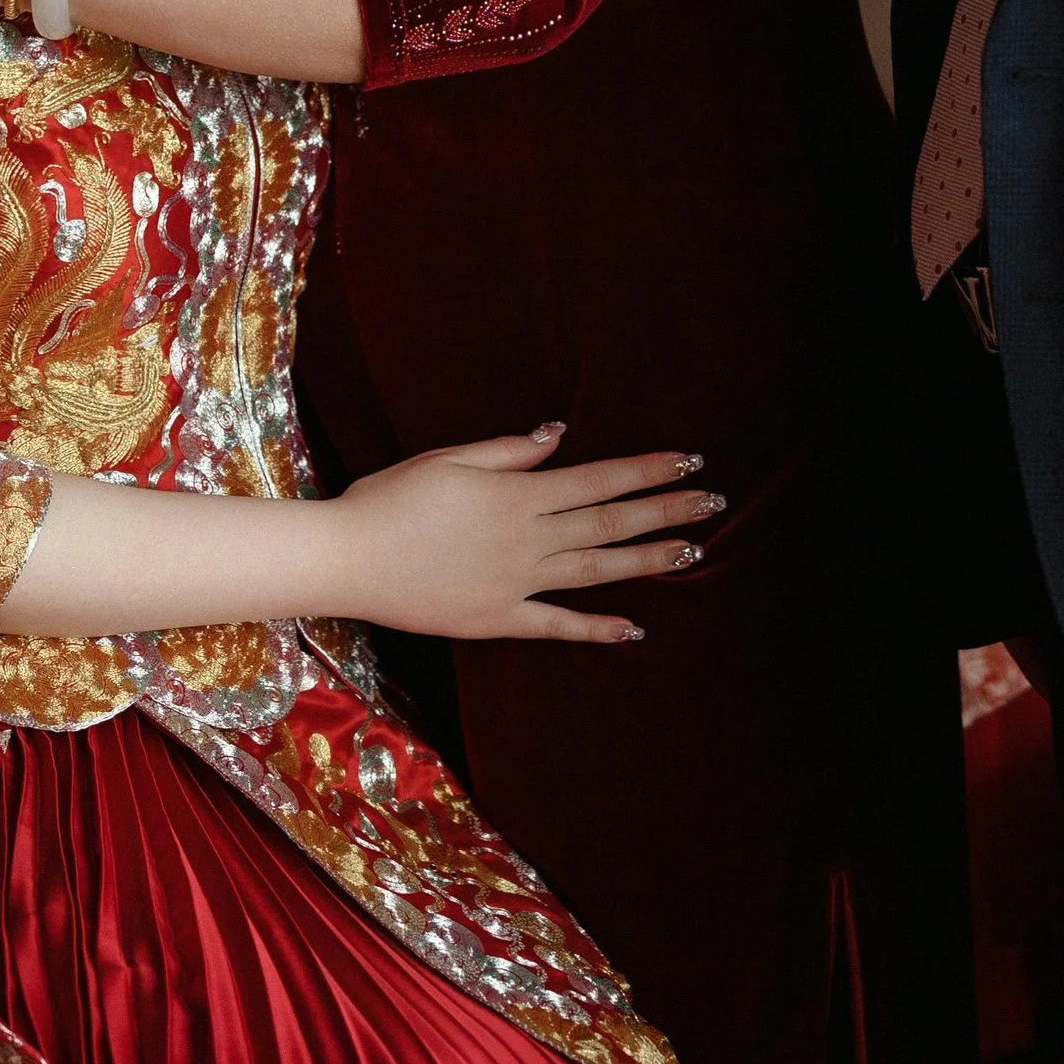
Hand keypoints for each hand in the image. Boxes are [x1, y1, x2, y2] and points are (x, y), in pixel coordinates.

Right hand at [328, 427, 721, 644]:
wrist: (350, 557)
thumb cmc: (392, 498)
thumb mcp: (450, 458)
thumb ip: (510, 450)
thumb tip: (561, 435)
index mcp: (518, 493)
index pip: (599, 478)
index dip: (647, 470)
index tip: (688, 461)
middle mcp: (528, 538)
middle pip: (610, 522)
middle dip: (665, 510)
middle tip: (713, 503)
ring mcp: (517, 583)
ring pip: (596, 569)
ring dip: (647, 561)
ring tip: (693, 553)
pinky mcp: (499, 620)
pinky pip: (558, 625)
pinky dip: (597, 628)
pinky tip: (633, 629)